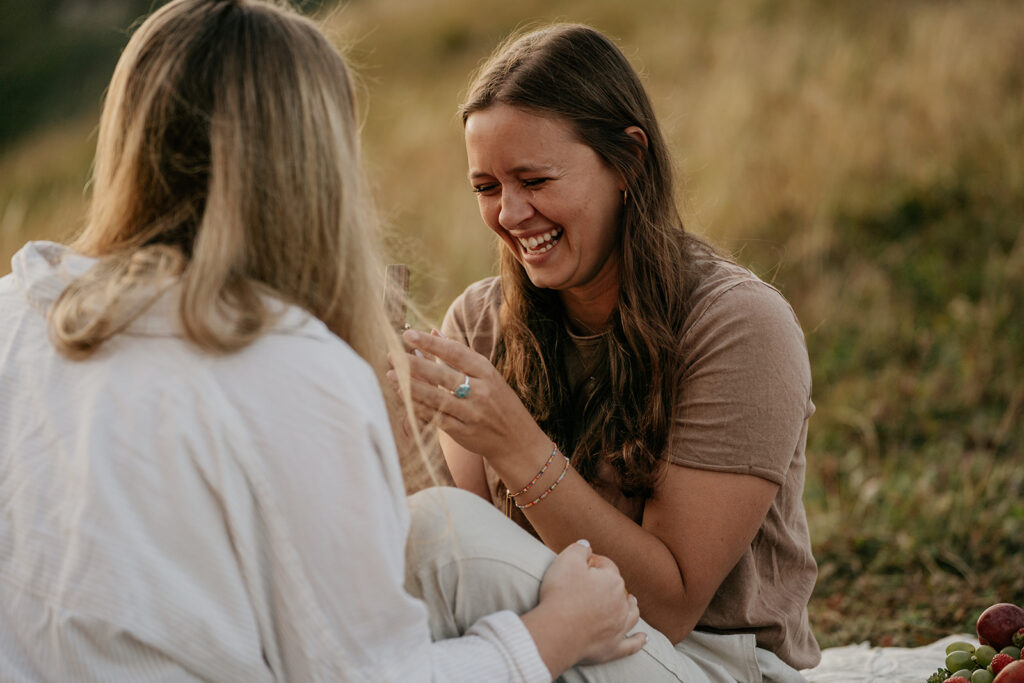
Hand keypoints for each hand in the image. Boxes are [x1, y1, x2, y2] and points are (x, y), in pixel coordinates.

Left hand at [387, 329, 548, 465]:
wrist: (517, 441)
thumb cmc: (499, 402)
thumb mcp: (487, 375)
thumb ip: (459, 354)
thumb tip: (434, 331)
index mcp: (487, 372)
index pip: (455, 352)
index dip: (430, 343)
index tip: (408, 334)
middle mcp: (481, 391)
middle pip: (442, 375)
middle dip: (414, 364)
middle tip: (392, 355)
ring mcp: (472, 413)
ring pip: (436, 397)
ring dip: (411, 386)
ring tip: (391, 374)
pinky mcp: (463, 432)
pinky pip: (436, 418)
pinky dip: (418, 407)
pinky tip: (403, 397)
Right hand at [531, 540, 644, 667]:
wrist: (557, 632)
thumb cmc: (560, 594)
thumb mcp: (566, 560)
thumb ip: (579, 548)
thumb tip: (586, 544)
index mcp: (612, 580)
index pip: (606, 566)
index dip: (593, 563)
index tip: (580, 565)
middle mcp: (621, 603)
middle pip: (619, 589)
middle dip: (611, 584)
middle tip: (596, 583)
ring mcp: (619, 627)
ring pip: (631, 614)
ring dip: (631, 607)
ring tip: (632, 602)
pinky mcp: (614, 648)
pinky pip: (631, 644)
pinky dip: (638, 641)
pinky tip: (644, 638)